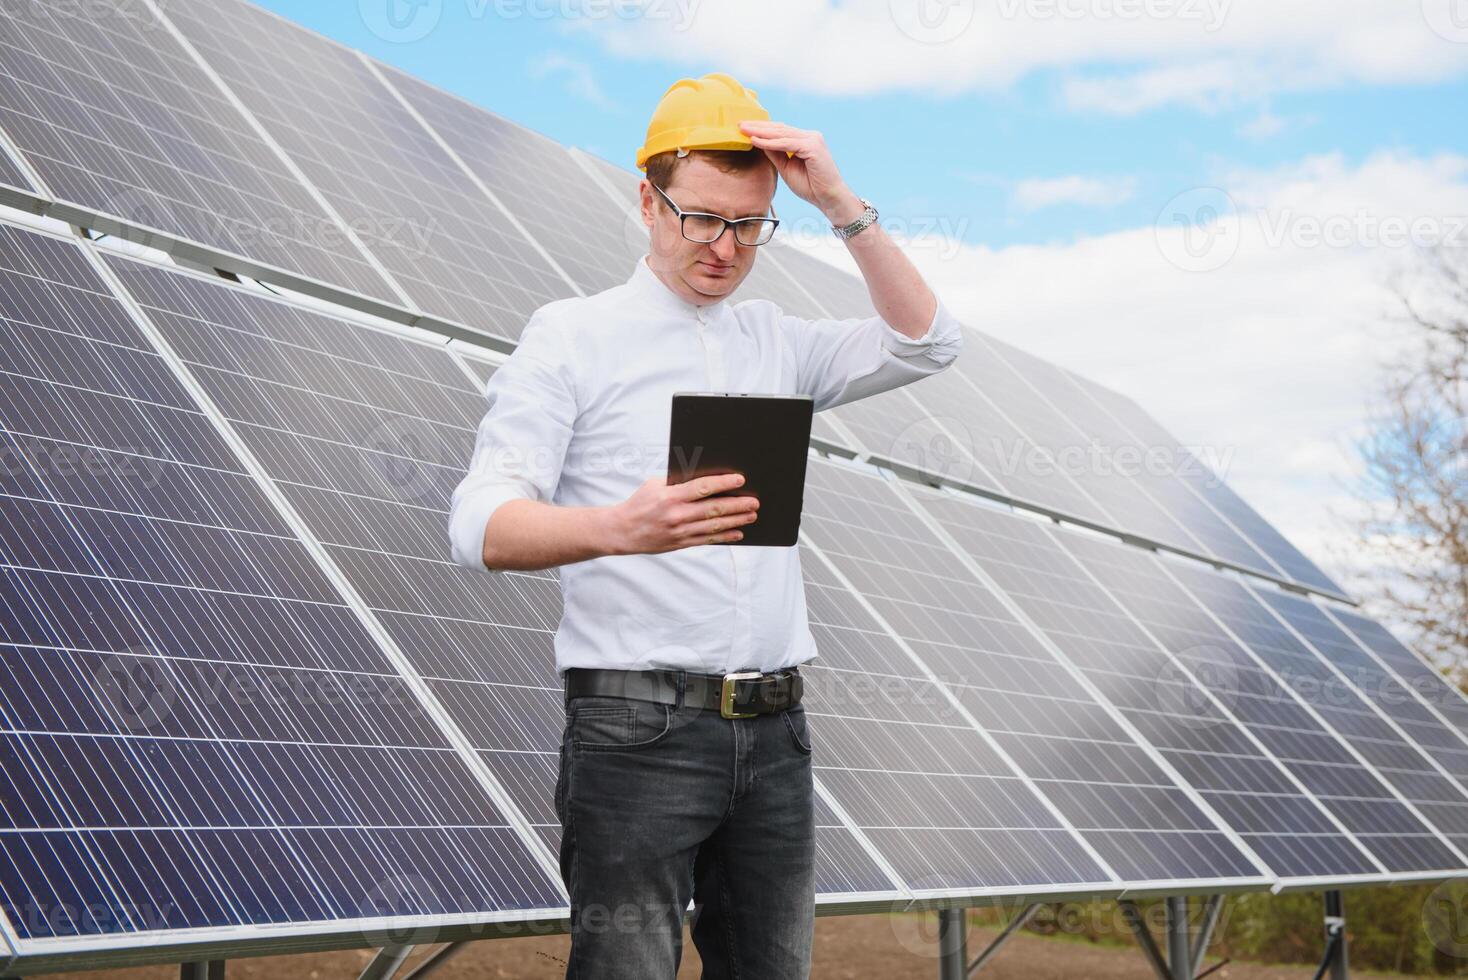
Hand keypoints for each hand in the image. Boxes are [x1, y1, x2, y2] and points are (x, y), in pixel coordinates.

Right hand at [608, 474, 759, 554]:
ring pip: (714, 526)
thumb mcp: (655, 486)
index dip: (723, 483)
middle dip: (737, 505)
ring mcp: (679, 532)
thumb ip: (678, 483)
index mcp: (670, 496)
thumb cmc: (639, 503)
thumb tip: (705, 478)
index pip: (703, 488)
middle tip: (754, 502)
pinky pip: (707, 539)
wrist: (622, 531)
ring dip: (735, 521)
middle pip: (713, 509)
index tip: (740, 479)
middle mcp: (677, 515)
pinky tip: (737, 532)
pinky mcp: (680, 543)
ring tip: (751, 516)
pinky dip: (724, 536)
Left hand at [738, 120, 859, 221]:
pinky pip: (786, 143)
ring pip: (781, 133)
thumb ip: (775, 154)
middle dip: (758, 126)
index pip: (780, 131)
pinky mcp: (813, 147)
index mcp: (805, 140)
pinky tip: (755, 141)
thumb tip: (758, 142)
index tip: (744, 128)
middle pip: (779, 128)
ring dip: (761, 132)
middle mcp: (810, 136)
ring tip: (743, 130)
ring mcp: (813, 139)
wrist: (829, 199)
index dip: (762, 129)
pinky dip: (770, 143)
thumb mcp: (786, 168)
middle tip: (739, 124)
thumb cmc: (811, 187)